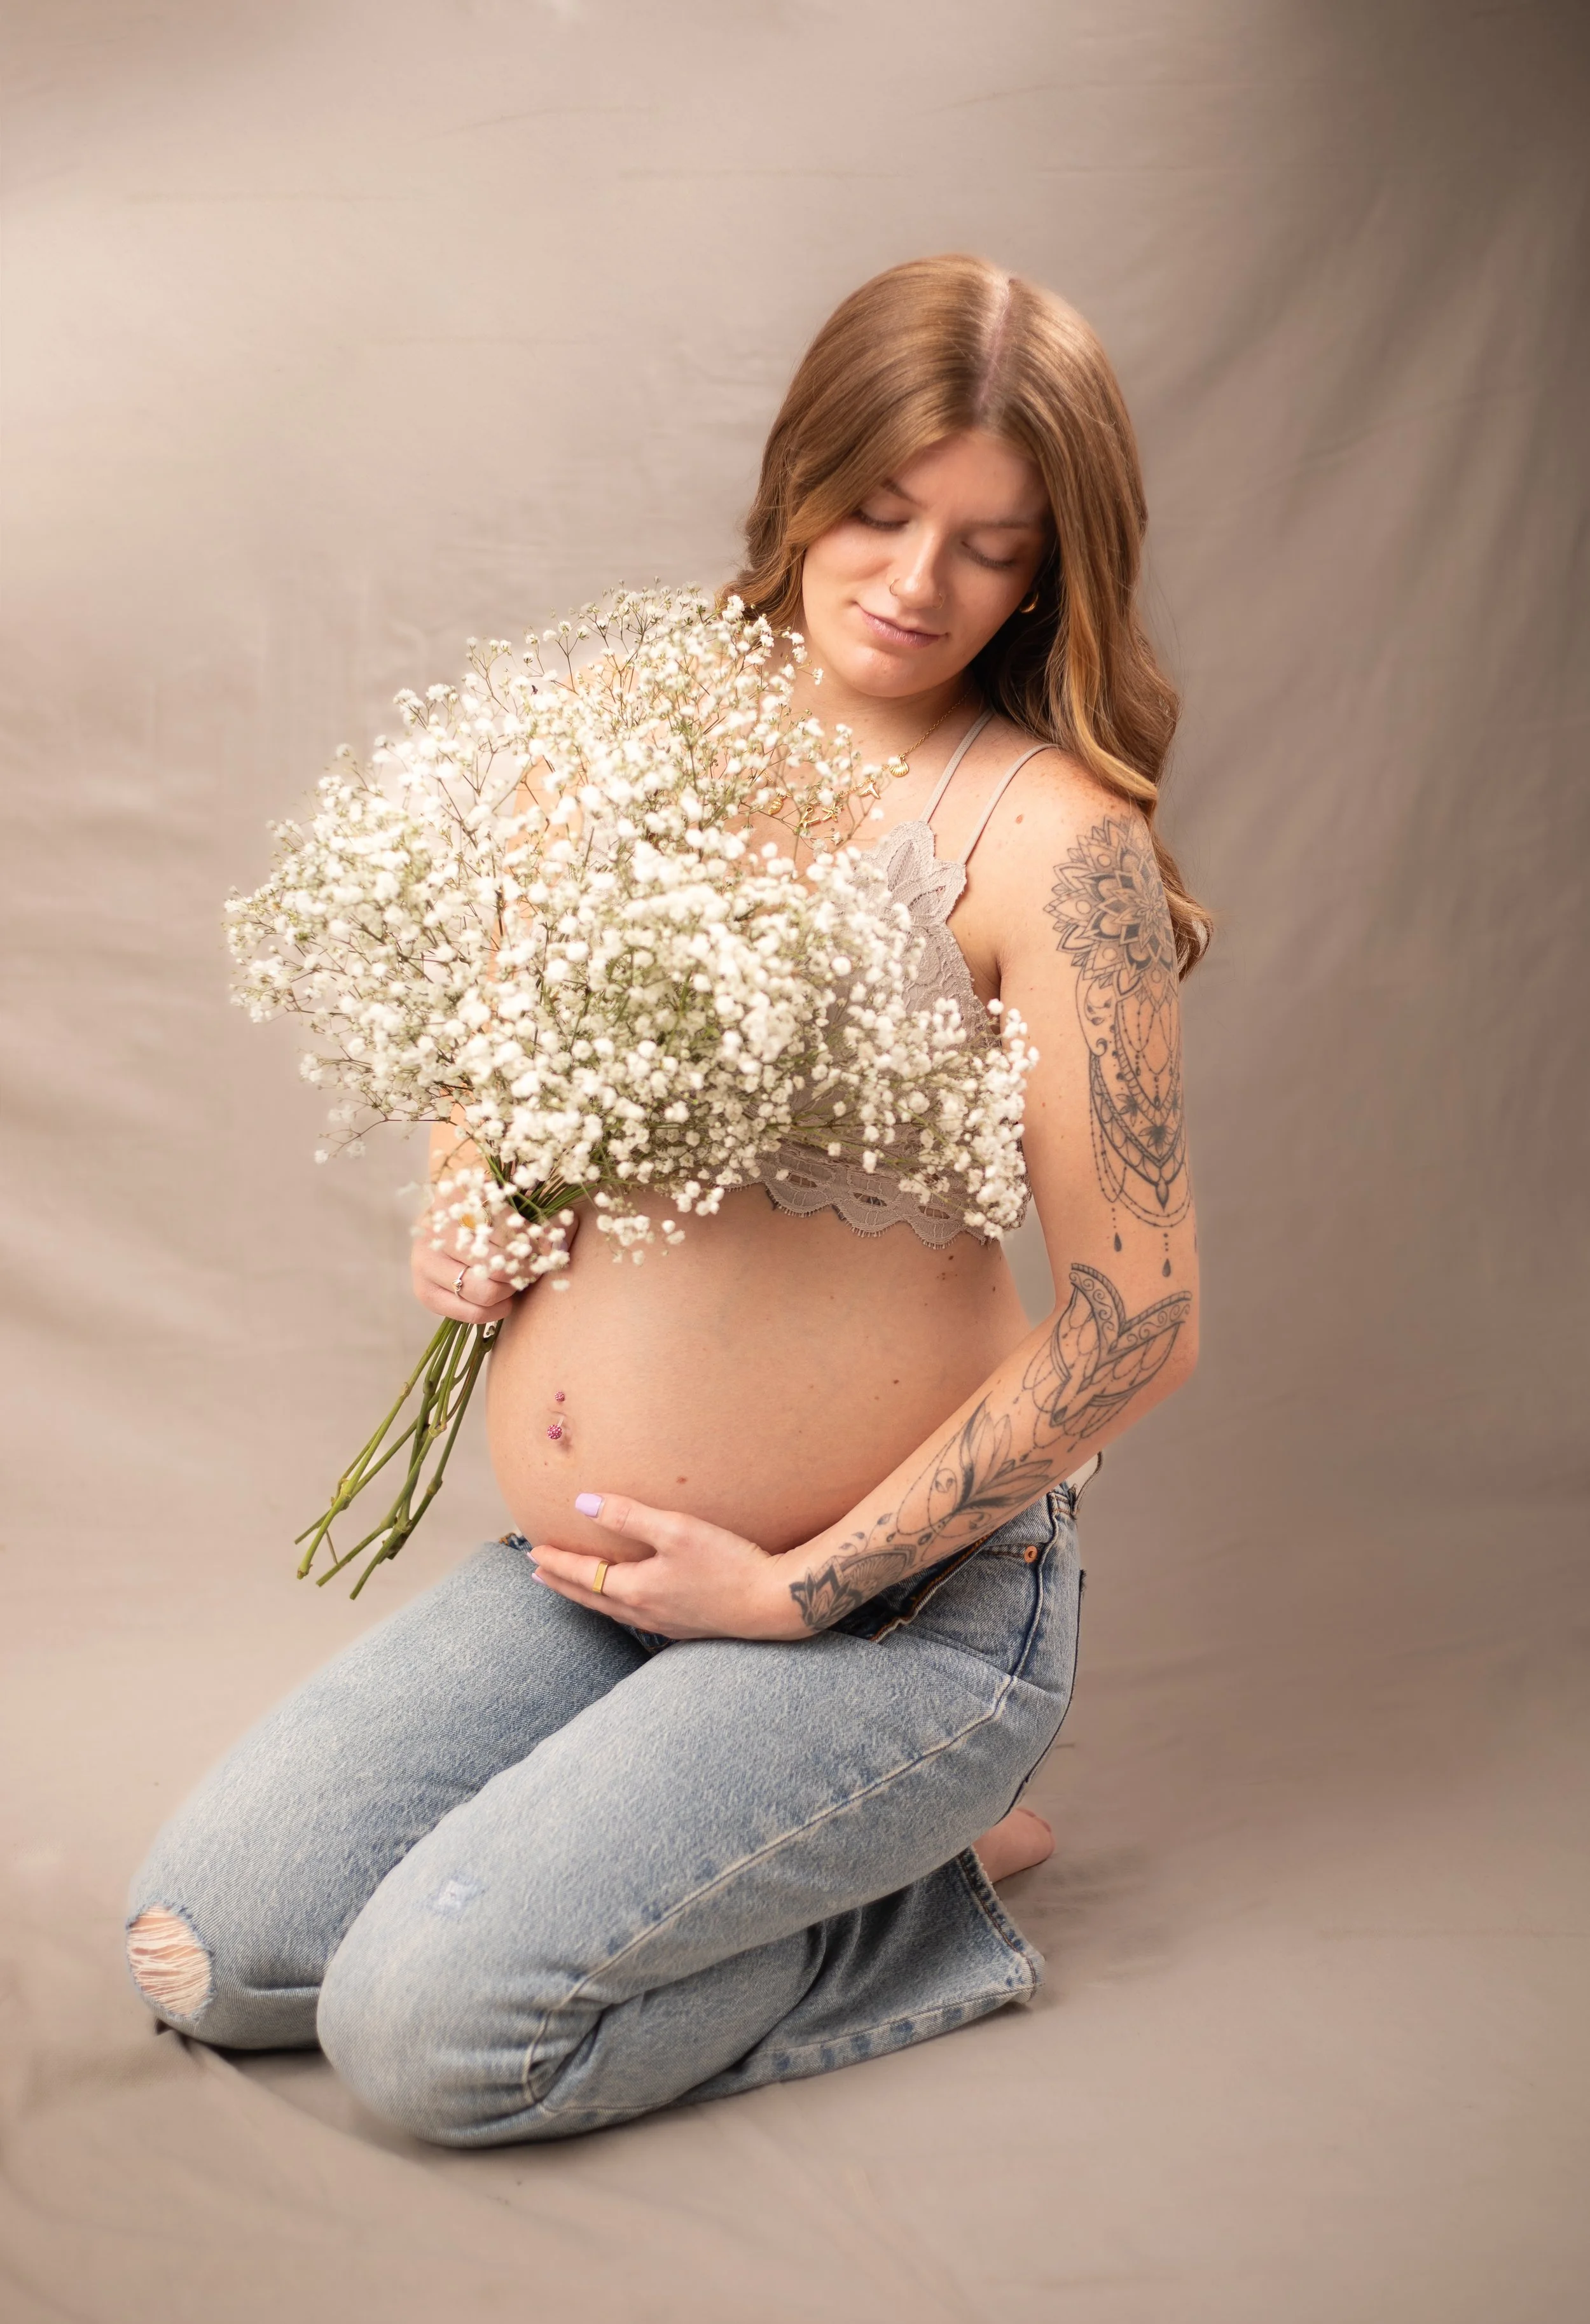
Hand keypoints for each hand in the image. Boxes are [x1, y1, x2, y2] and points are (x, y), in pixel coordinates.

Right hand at [411, 1204, 577, 1327]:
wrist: (448, 1234)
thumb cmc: (485, 1217)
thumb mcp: (506, 1204)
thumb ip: (533, 1213)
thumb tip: (566, 1227)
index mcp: (453, 1195)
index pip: (500, 1221)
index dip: (530, 1236)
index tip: (548, 1244)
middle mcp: (431, 1227)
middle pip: (494, 1260)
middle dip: (523, 1268)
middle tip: (535, 1267)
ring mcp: (423, 1261)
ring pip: (484, 1290)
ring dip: (511, 1290)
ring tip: (518, 1282)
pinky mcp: (424, 1291)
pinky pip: (470, 1312)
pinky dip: (496, 1310)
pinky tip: (505, 1300)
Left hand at [529, 1495, 807, 1641]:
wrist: (773, 1603)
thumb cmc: (728, 1563)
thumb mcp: (676, 1530)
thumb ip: (628, 1516)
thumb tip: (582, 1503)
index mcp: (636, 1590)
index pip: (583, 1575)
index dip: (557, 1563)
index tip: (534, 1552)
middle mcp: (644, 1613)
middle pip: (591, 1598)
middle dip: (563, 1583)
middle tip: (539, 1573)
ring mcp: (664, 1623)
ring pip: (612, 1610)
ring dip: (588, 1595)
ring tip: (574, 1586)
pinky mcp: (685, 1626)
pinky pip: (635, 1615)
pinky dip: (615, 1604)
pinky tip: (626, 1599)